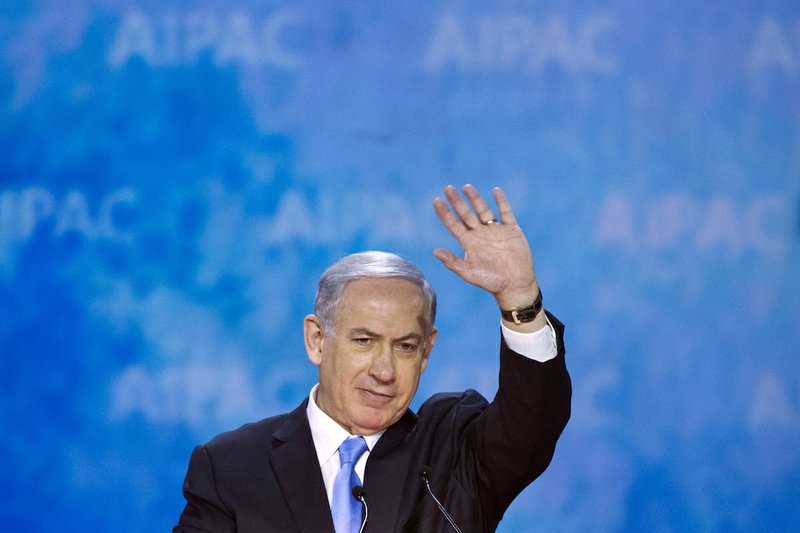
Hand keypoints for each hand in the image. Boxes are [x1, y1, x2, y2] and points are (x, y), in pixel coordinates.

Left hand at [432, 184, 539, 313]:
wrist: (515, 285)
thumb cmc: (491, 282)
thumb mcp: (469, 273)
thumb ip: (452, 262)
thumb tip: (434, 251)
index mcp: (469, 243)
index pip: (453, 224)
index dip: (444, 213)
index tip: (436, 200)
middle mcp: (480, 234)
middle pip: (466, 214)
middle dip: (457, 201)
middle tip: (448, 188)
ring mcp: (495, 231)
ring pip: (483, 210)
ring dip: (475, 198)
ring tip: (467, 187)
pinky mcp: (511, 230)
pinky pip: (506, 212)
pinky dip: (501, 202)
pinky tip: (496, 191)